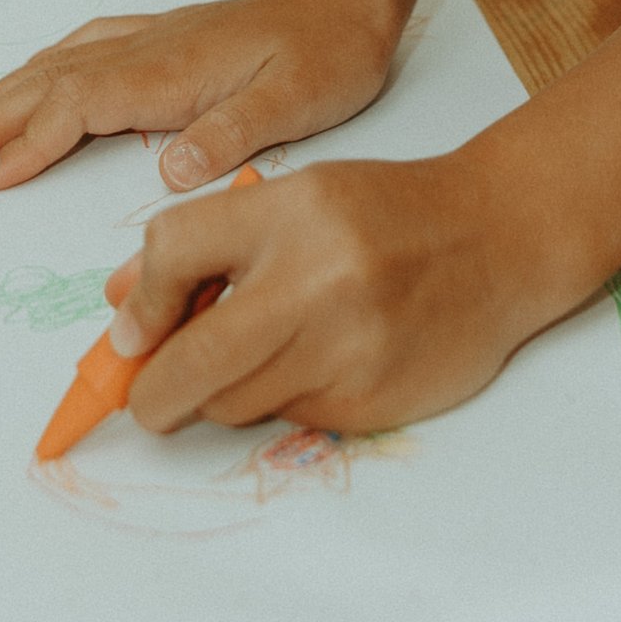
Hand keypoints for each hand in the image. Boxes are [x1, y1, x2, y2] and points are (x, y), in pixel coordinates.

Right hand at [0, 0, 410, 193]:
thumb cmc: (328, 54)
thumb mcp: (296, 103)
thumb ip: (232, 134)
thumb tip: (169, 170)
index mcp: (170, 72)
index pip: (77, 109)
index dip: (26, 145)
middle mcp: (148, 50)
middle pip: (47, 85)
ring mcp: (151, 40)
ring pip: (56, 66)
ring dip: (1, 95)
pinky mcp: (162, 39)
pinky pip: (81, 52)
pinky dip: (39, 71)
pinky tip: (24, 82)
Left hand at [102, 144, 549, 436]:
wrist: (500, 239)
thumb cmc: (388, 216)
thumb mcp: (299, 201)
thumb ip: (208, 245)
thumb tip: (120, 309)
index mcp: (293, 212)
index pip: (171, 252)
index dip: (138, 305)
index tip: (133, 337)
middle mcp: (317, 281)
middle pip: (187, 366)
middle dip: (153, 394)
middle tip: (150, 397)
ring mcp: (346, 350)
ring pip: (233, 404)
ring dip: (227, 393)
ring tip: (267, 355)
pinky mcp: (370, 403)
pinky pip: (288, 420)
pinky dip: (287, 401)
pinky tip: (327, 361)